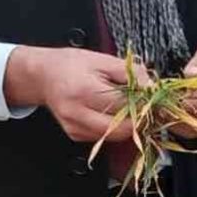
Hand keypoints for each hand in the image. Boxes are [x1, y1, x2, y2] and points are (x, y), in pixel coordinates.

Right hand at [4, 45, 139, 143]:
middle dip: (138, 118)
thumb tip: (151, 87)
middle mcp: (76, 114)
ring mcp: (75, 128)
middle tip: (146, 107)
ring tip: (129, 107)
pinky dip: (114, 127)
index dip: (143, 104)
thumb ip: (129, 72)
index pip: (124, 106)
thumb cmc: (70, 65)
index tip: (154, 99)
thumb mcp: (101, 59)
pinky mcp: (75, 136)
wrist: (43, 76)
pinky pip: (104, 137)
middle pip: (122, 128)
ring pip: (115, 136)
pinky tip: (112, 113)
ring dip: (128, 124)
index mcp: (83, 91)